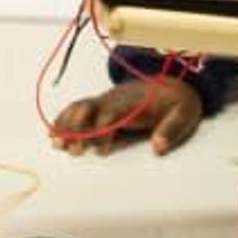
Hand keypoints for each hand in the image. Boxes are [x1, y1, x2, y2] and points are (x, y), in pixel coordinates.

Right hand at [50, 78, 202, 155]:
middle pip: (90, 108)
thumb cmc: (177, 104)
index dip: (104, 130)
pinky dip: (65, 118)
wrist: (173, 86)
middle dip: (78, 128)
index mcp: (135, 103)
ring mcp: (107, 100)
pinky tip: (53, 131)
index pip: (112, 113)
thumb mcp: (183, 116)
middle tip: (72, 151)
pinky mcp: (103, 104)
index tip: (102, 150)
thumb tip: (157, 148)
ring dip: (66, 124)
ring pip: (80, 107)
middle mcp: (116, 99)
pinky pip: (79, 107)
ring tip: (55, 143)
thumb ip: (170, 131)